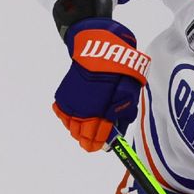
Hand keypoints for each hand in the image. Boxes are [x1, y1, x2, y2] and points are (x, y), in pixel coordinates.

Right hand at [53, 18, 149, 151]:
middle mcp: (79, 111)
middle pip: (82, 136)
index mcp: (97, 112)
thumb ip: (124, 111)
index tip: (108, 146)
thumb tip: (120, 126)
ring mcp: (69, 104)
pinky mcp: (63, 96)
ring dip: (81, 129)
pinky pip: (64, 115)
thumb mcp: (130, 90)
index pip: (98, 138)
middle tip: (100, 138)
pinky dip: (71, 118)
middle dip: (92, 138)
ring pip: (72, 128)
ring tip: (91, 126)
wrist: (96, 47)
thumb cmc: (118, 67)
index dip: (104, 144)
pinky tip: (81, 115)